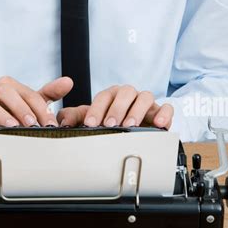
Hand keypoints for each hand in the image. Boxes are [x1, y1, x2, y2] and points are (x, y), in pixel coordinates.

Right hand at [0, 75, 73, 127]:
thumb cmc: (5, 111)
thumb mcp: (28, 104)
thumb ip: (47, 94)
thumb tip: (69, 81)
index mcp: (10, 86)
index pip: (28, 94)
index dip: (40, 108)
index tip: (49, 124)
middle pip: (6, 91)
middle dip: (20, 108)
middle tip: (31, 124)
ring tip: (9, 125)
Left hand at [56, 85, 172, 128]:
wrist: (132, 135)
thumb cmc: (110, 125)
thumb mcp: (91, 120)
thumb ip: (75, 118)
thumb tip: (61, 121)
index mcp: (112, 95)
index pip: (104, 96)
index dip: (97, 109)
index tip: (91, 124)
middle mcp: (129, 96)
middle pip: (125, 92)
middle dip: (116, 109)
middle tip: (110, 125)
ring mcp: (146, 103)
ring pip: (145, 96)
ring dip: (137, 111)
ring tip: (130, 126)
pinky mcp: (161, 113)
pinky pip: (166, 108)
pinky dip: (164, 113)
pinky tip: (158, 124)